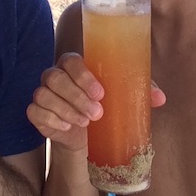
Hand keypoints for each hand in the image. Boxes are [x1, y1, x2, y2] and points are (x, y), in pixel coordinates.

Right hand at [26, 53, 165, 151]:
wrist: (88, 135)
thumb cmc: (105, 106)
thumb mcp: (123, 97)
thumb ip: (139, 92)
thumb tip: (160, 98)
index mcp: (74, 65)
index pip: (70, 60)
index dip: (82, 75)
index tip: (101, 93)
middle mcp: (55, 75)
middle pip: (55, 77)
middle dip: (76, 96)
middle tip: (98, 113)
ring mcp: (43, 93)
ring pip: (43, 94)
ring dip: (65, 110)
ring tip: (85, 122)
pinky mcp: (36, 112)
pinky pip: (34, 112)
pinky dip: (51, 119)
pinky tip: (67, 127)